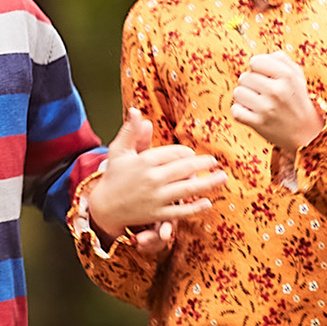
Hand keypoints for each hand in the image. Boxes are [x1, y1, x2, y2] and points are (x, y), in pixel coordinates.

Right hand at [86, 105, 226, 238]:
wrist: (104, 207)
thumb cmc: (114, 176)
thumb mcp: (119, 151)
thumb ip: (131, 131)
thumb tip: (137, 110)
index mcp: (144, 161)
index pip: (172, 153)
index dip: (186, 153)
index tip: (192, 154)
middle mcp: (151, 179)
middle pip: (184, 169)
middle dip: (202, 164)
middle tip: (215, 161)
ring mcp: (155, 198)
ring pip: (186, 189)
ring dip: (207, 183)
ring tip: (223, 178)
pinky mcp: (157, 214)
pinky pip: (179, 211)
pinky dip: (195, 208)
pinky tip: (208, 203)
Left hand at [230, 50, 320, 155]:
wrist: (306, 132)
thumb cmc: (297, 99)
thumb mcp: (296, 75)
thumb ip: (280, 59)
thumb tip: (258, 58)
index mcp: (287, 75)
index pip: (255, 61)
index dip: (257, 68)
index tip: (265, 77)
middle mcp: (277, 91)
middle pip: (244, 77)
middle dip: (251, 84)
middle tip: (263, 93)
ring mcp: (267, 108)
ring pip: (237, 92)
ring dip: (244, 97)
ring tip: (257, 103)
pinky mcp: (258, 124)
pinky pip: (235, 110)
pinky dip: (241, 112)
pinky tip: (252, 113)